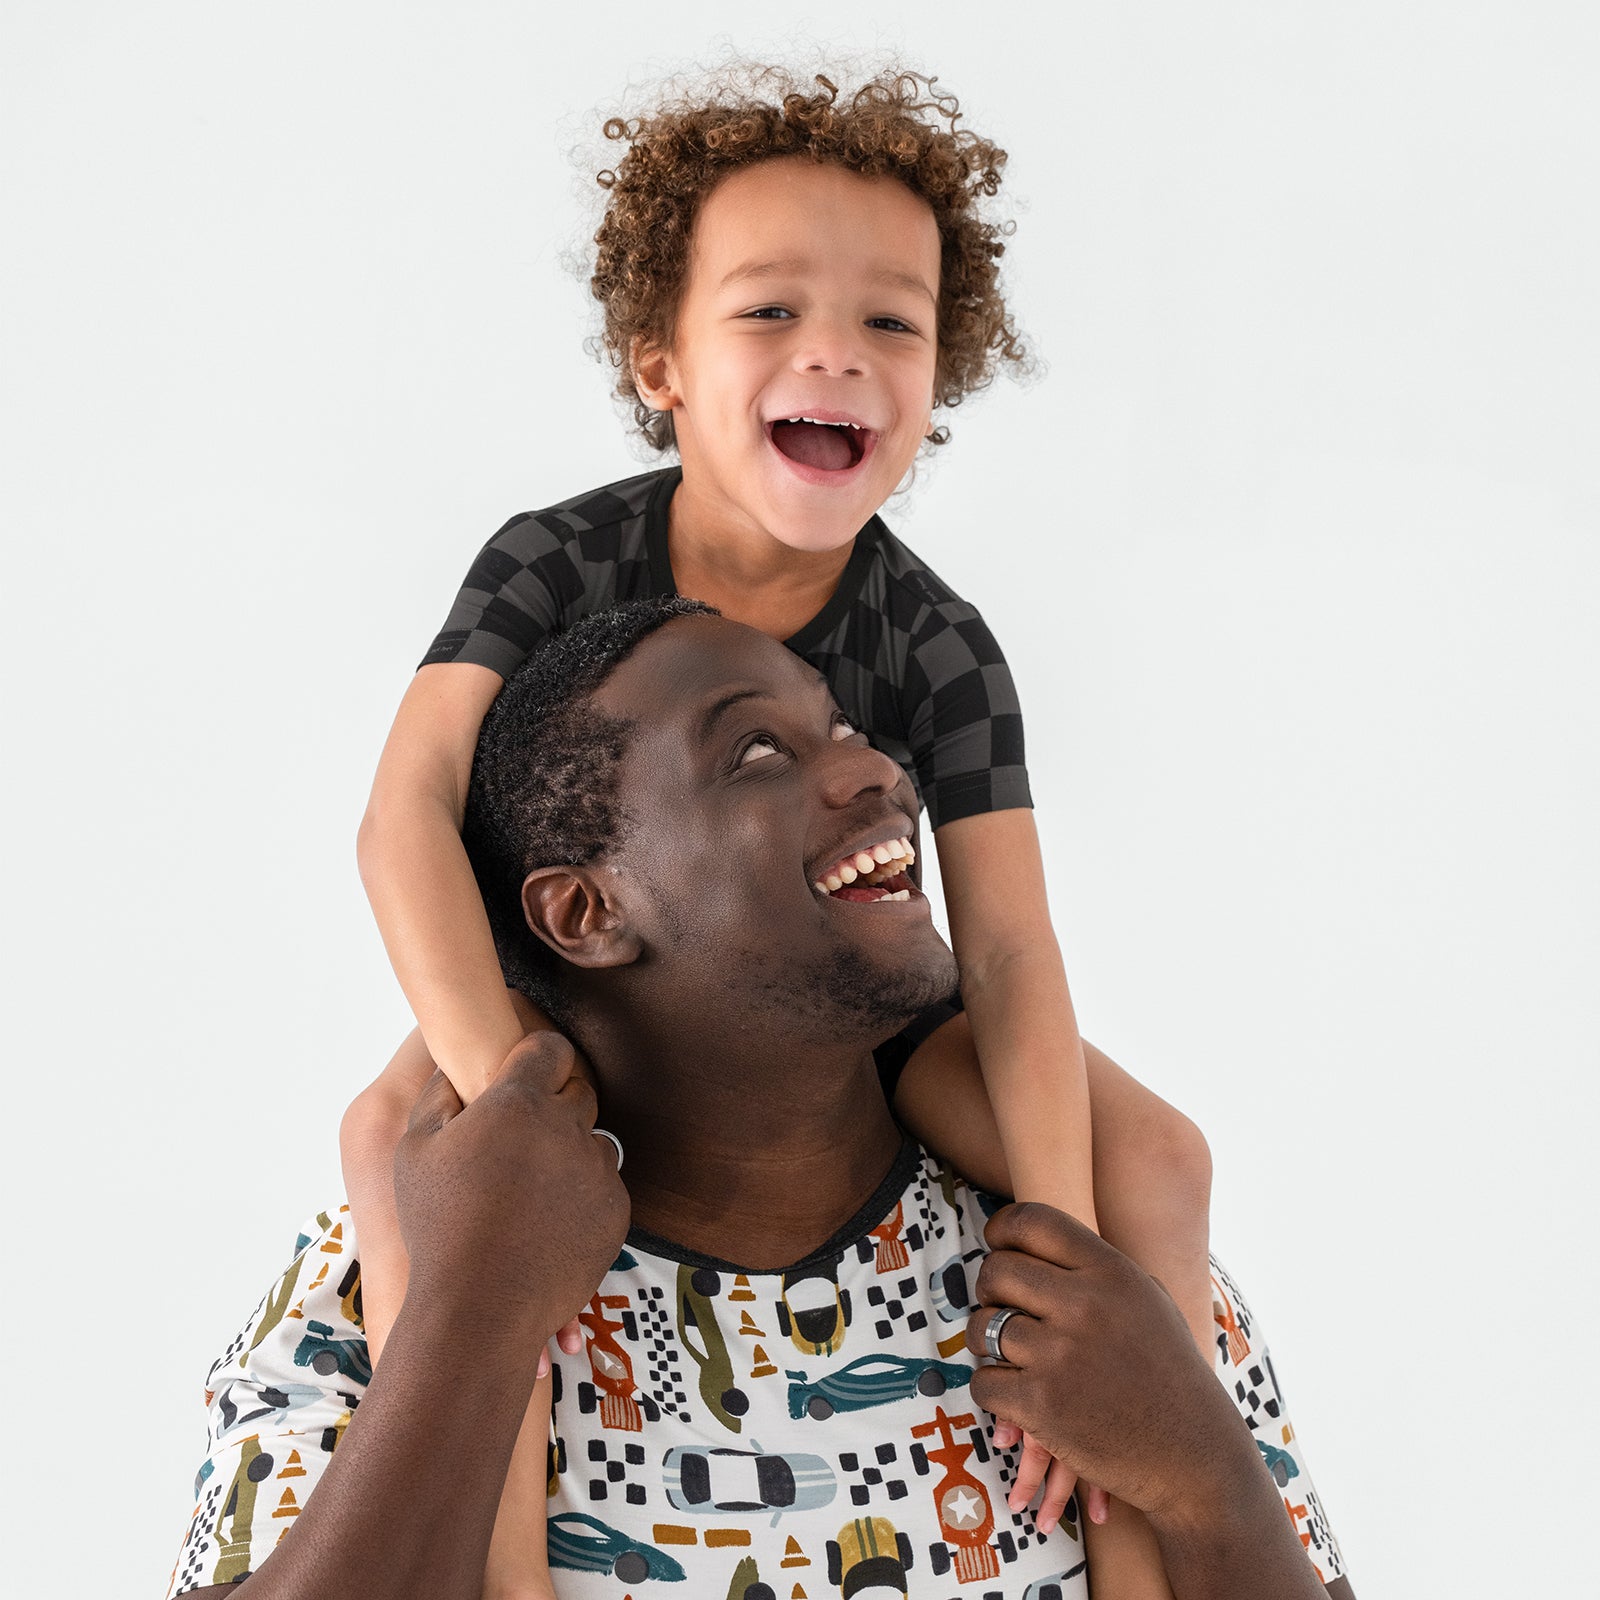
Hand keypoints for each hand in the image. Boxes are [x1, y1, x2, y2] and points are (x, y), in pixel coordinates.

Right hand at [396, 1031, 629, 1343]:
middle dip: (554, 1104)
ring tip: (528, 1191)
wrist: (479, 1309)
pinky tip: (545, 1222)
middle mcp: (567, 1128)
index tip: (523, 1071)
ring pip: (593, 1141)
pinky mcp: (616, 1210)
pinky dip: (582, 1196)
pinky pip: (604, 1186)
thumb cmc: (438, 1227)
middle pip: (578, 1091)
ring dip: (568, 1153)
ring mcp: (597, 1170)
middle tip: (519, 1138)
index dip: (535, 1056)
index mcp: (519, 1103)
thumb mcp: (416, 1151)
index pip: (549, 1048)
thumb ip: (440, 1095)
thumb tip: (455, 1065)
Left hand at [966, 1203, 1249, 1526]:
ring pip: (983, 1325)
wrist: (1194, 1456)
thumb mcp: (1149, 1302)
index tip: (996, 1244)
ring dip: (985, 1339)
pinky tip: (1013, 1392)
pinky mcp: (1041, 1404)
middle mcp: (1084, 1305)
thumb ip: (1098, 1268)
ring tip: (1002, 1350)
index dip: (1002, 1230)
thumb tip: (1038, 1242)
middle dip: (989, 1288)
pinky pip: (984, 1380)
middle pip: (998, 1270)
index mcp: (1111, 1272)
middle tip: (997, 1305)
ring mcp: (1060, 1355)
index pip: (1033, 1222)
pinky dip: (992, 1389)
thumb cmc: (1172, 1375)